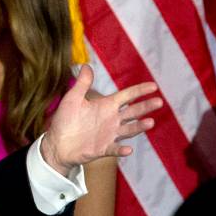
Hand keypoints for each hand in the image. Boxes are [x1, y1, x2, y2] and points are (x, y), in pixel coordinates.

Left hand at [41, 65, 161, 175]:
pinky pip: (114, 149)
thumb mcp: (73, 98)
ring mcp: (109, 135)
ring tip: (150, 122)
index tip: (154, 86)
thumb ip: (82, 83)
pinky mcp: (102, 149)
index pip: (127, 96)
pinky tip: (128, 149)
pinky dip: (121, 150)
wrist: (56, 142)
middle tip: (158, 102)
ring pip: (128, 130)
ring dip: (139, 127)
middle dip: (145, 107)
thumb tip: (86, 65)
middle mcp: (111, 119)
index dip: (139, 91)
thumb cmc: (66, 119)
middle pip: (133, 112)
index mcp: (106, 106)